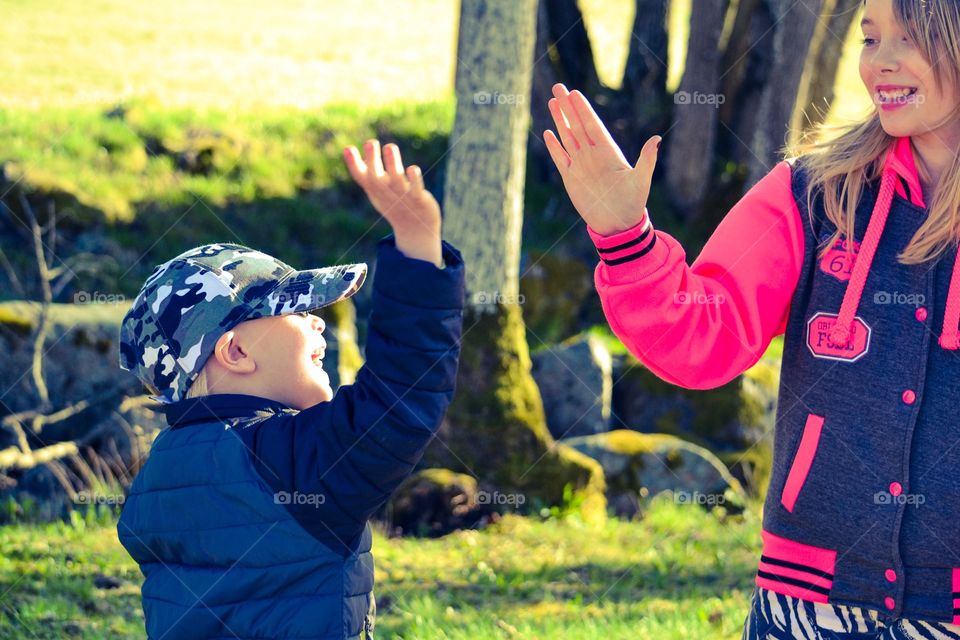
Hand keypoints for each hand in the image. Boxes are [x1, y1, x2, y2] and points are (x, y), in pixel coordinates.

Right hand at [344, 139, 442, 266]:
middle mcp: (387, 193)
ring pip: (396, 180)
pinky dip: (414, 180)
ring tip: (390, 147)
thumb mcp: (376, 190)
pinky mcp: (419, 200)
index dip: (353, 164)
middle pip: (376, 178)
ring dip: (393, 164)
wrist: (415, 230)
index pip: (361, 177)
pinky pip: (416, 190)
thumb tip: (351, 152)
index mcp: (375, 190)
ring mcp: (403, 197)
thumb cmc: (394, 204)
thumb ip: (365, 173)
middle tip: (370, 142)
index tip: (348, 148)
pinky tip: (412, 168)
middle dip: (373, 160)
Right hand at [543, 83, 661, 235]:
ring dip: (560, 120)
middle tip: (559, 86)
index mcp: (608, 152)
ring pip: (568, 137)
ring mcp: (581, 165)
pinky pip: (561, 158)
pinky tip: (548, 133)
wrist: (617, 224)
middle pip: (578, 125)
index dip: (583, 109)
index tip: (574, 93)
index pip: (593, 125)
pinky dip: (554, 146)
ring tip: (552, 102)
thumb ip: (647, 159)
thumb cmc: (633, 203)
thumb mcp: (641, 180)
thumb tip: (657, 138)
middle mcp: (593, 155)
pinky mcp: (571, 178)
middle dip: (568, 106)